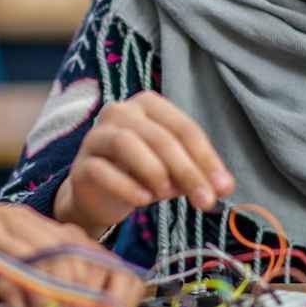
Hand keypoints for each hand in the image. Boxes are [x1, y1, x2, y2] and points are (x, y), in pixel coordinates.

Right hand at [0, 207, 143, 306]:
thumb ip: (25, 265)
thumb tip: (66, 293)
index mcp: (20, 218)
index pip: (77, 239)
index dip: (100, 272)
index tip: (111, 303)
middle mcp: (12, 217)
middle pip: (71, 247)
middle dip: (90, 286)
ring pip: (51, 258)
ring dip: (68, 294)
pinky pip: (19, 271)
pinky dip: (37, 297)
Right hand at [54, 92, 235, 236]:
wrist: (98, 197)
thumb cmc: (141, 174)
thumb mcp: (174, 172)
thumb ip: (196, 174)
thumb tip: (224, 187)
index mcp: (148, 105)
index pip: (182, 127)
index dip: (206, 157)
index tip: (224, 187)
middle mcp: (120, 112)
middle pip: (159, 136)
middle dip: (187, 170)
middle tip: (205, 201)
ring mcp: (96, 136)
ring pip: (126, 143)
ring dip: (153, 170)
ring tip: (167, 195)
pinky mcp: (81, 164)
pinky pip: (101, 170)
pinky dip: (125, 185)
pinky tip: (142, 201)